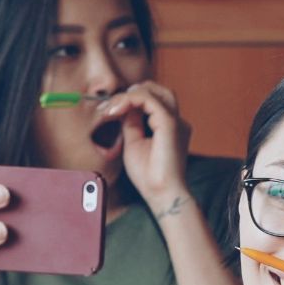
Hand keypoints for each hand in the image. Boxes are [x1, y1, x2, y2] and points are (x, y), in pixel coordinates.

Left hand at [108, 82, 191, 210]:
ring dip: (128, 95)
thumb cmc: (149, 176)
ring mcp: (175, 121)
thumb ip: (131, 123)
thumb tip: (123, 107)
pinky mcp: (169, 124)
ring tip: (111, 108)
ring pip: (153, 90)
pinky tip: (116, 110)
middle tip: (110, 106)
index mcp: (169, 126)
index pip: (152, 100)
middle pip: (157, 90)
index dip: (129, 99)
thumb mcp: (134, 143)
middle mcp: (176, 120)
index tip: (107, 110)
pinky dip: (130, 100)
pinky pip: (149, 100)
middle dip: (131, 92)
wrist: (162, 194)